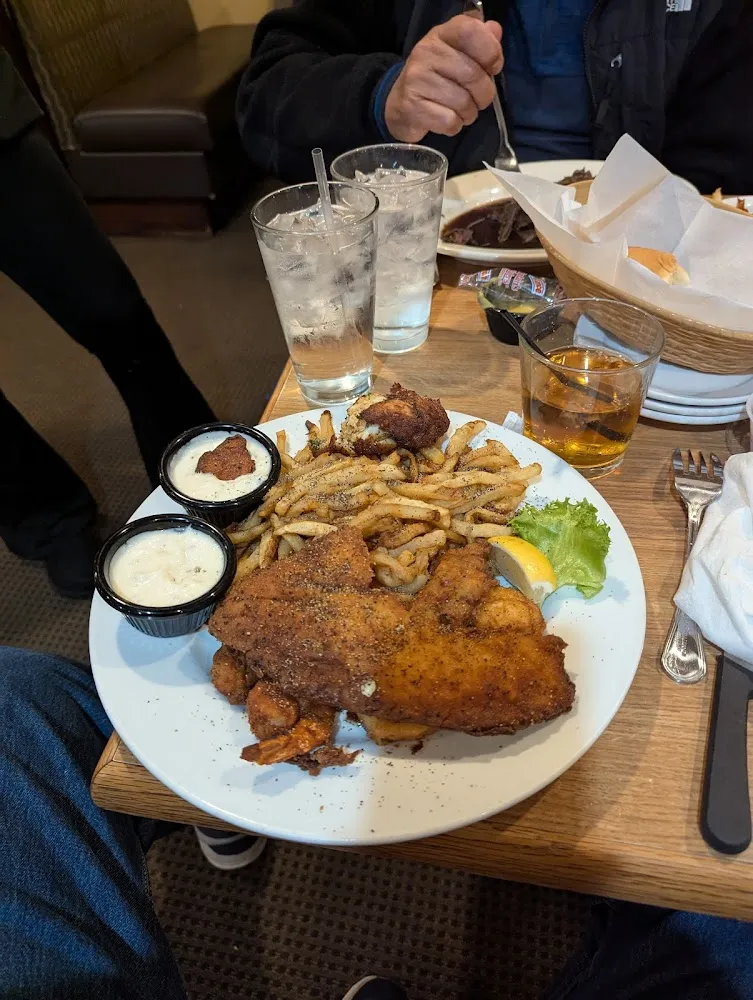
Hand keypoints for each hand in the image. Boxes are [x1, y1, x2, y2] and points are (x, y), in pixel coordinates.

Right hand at [384, 15, 502, 141]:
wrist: (400, 105)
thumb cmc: (436, 78)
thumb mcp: (456, 53)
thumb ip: (479, 40)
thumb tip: (495, 30)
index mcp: (441, 34)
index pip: (471, 32)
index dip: (491, 52)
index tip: (493, 67)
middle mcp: (426, 52)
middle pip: (473, 75)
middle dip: (484, 94)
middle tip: (478, 99)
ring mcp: (416, 79)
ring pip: (463, 102)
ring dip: (469, 113)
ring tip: (461, 111)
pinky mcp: (412, 106)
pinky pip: (450, 121)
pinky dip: (455, 126)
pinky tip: (447, 120)